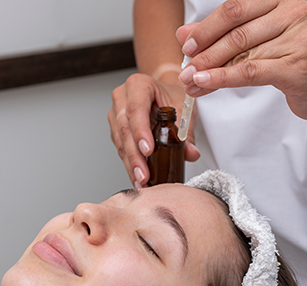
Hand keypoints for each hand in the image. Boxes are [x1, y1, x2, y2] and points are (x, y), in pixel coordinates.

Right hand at [109, 73, 200, 187]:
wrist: (163, 93)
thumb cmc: (172, 95)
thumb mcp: (184, 108)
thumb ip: (188, 132)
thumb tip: (191, 153)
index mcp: (138, 85)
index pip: (135, 109)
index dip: (140, 132)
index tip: (148, 151)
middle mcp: (122, 98)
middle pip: (125, 129)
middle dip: (135, 156)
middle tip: (144, 174)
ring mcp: (116, 113)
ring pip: (120, 141)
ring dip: (131, 163)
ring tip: (142, 180)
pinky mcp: (115, 128)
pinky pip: (120, 147)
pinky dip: (129, 163)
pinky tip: (137, 176)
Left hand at [176, 0, 306, 119]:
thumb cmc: (296, 61)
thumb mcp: (258, 43)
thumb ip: (224, 36)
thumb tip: (185, 34)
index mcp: (281, 1)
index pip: (235, 9)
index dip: (207, 27)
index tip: (187, 45)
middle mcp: (292, 13)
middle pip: (236, 30)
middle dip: (205, 52)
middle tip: (185, 70)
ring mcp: (298, 39)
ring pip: (242, 52)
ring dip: (210, 70)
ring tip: (192, 83)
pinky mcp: (298, 66)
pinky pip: (252, 71)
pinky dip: (224, 78)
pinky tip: (206, 83)